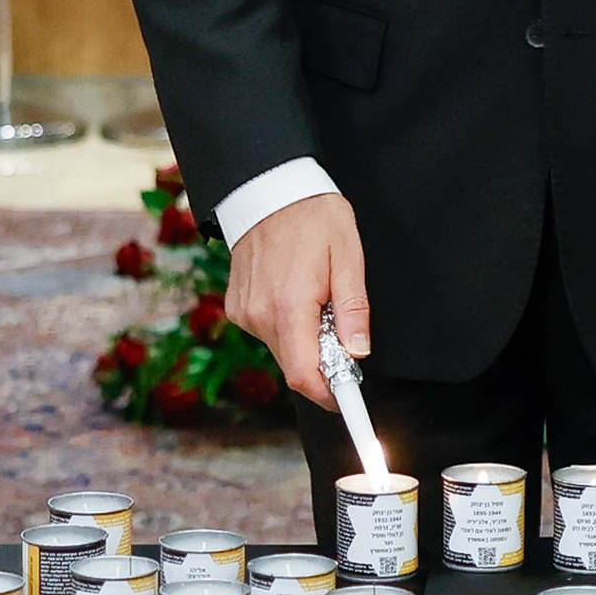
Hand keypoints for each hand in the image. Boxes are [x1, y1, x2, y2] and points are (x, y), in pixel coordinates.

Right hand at [226, 194, 373, 407]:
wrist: (267, 189)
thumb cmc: (312, 215)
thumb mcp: (348, 255)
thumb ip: (353, 308)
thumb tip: (358, 352)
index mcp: (290, 307)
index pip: (305, 375)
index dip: (329, 397)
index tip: (349, 406)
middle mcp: (260, 315)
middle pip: (295, 366)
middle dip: (323, 363)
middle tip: (343, 332)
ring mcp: (244, 312)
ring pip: (282, 349)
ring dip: (305, 340)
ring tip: (317, 298)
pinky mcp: (237, 307)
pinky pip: (267, 331)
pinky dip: (286, 324)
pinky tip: (294, 292)